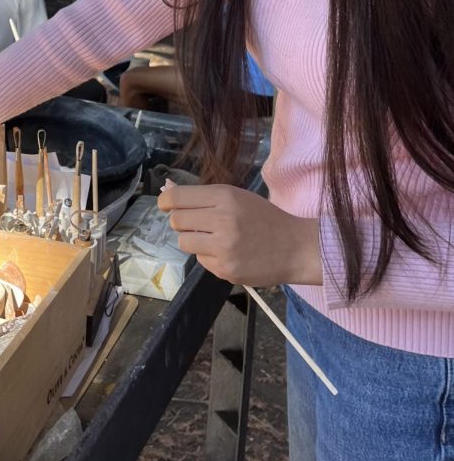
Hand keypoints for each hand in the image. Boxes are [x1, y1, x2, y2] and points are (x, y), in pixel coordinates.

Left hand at [158, 183, 321, 286]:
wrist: (295, 247)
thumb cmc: (264, 218)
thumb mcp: (237, 196)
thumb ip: (203, 196)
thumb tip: (167, 191)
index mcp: (225, 197)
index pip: (177, 198)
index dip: (165, 200)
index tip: (165, 204)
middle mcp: (222, 220)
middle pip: (176, 221)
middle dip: (181, 221)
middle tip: (196, 223)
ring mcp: (223, 248)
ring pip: (184, 242)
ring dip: (192, 240)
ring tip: (212, 238)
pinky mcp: (225, 269)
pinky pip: (201, 260)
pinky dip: (208, 256)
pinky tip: (227, 253)